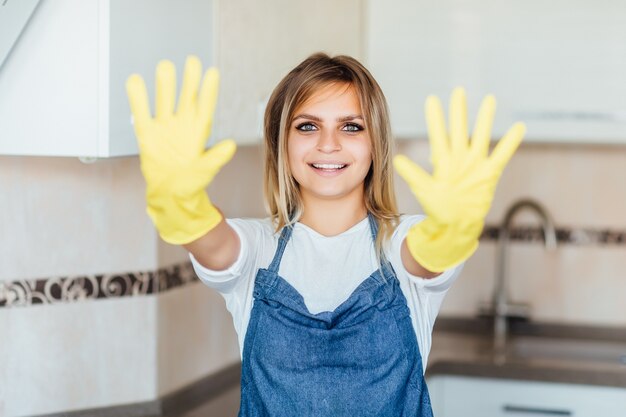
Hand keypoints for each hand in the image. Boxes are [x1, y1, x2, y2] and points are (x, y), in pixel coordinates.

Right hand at [126, 55, 235, 243]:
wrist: (170, 192)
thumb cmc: (192, 182)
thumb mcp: (206, 171)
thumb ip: (216, 158)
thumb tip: (230, 146)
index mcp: (198, 131)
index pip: (205, 107)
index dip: (208, 91)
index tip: (212, 72)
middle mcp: (182, 124)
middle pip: (185, 98)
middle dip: (189, 80)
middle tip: (192, 61)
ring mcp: (164, 127)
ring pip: (164, 101)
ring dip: (165, 85)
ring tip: (166, 66)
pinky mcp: (147, 134)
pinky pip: (141, 113)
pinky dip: (138, 98)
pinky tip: (136, 80)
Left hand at [393, 88, 524, 271]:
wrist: (456, 223)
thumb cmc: (438, 207)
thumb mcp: (424, 190)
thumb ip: (413, 174)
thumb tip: (397, 160)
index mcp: (443, 160)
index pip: (438, 134)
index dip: (436, 118)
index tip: (432, 99)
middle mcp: (459, 157)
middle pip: (460, 129)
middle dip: (459, 111)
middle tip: (458, 91)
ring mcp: (475, 164)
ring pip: (481, 136)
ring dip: (485, 119)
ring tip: (489, 99)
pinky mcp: (489, 173)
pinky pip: (502, 154)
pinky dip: (510, 142)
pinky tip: (519, 126)